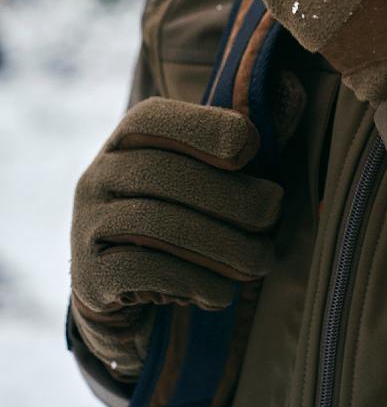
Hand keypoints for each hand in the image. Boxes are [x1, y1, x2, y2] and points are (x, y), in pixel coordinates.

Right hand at [69, 87, 300, 380]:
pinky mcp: (88, 278)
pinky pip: (141, 271)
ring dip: (222, 244)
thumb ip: (231, 147)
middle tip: (273, 213)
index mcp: (128, 137)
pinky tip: (221, 291)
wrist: (123, 283)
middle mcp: (98, 175)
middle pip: (164, 175)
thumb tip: (279, 116)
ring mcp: (87, 226)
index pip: (154, 118)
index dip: (204, 127)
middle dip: (230, 195)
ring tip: (261, 261)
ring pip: (157, 225)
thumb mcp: (201, 170)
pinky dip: (192, 280)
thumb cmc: (181, 210)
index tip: (250, 148)